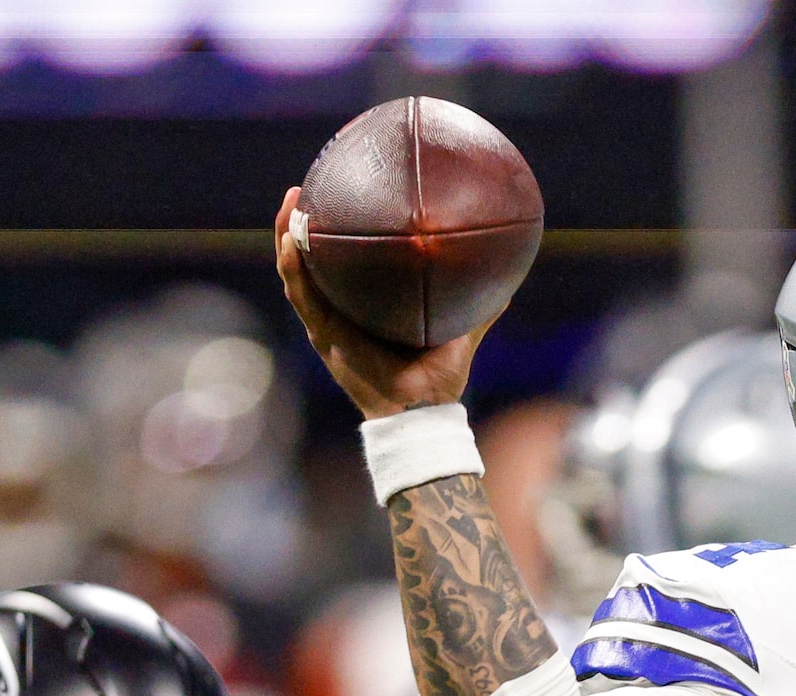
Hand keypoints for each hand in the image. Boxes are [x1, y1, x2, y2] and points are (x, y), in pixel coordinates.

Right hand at [274, 188, 492, 418]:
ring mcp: (328, 321)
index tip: (342, 194)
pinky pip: (300, 294)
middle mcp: (342, 309)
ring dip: (288, 234)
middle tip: (307, 187)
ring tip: (293, 200)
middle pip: (313, 258)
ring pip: (297, 270)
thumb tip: (507, 278)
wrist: (422, 409)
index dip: (338, 230)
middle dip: (303, 222)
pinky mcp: (323, 335)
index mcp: (366, 305)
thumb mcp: (462, 331)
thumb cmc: (439, 377)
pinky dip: (292, 266)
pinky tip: (289, 240)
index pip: (346, 261)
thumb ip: (480, 306)